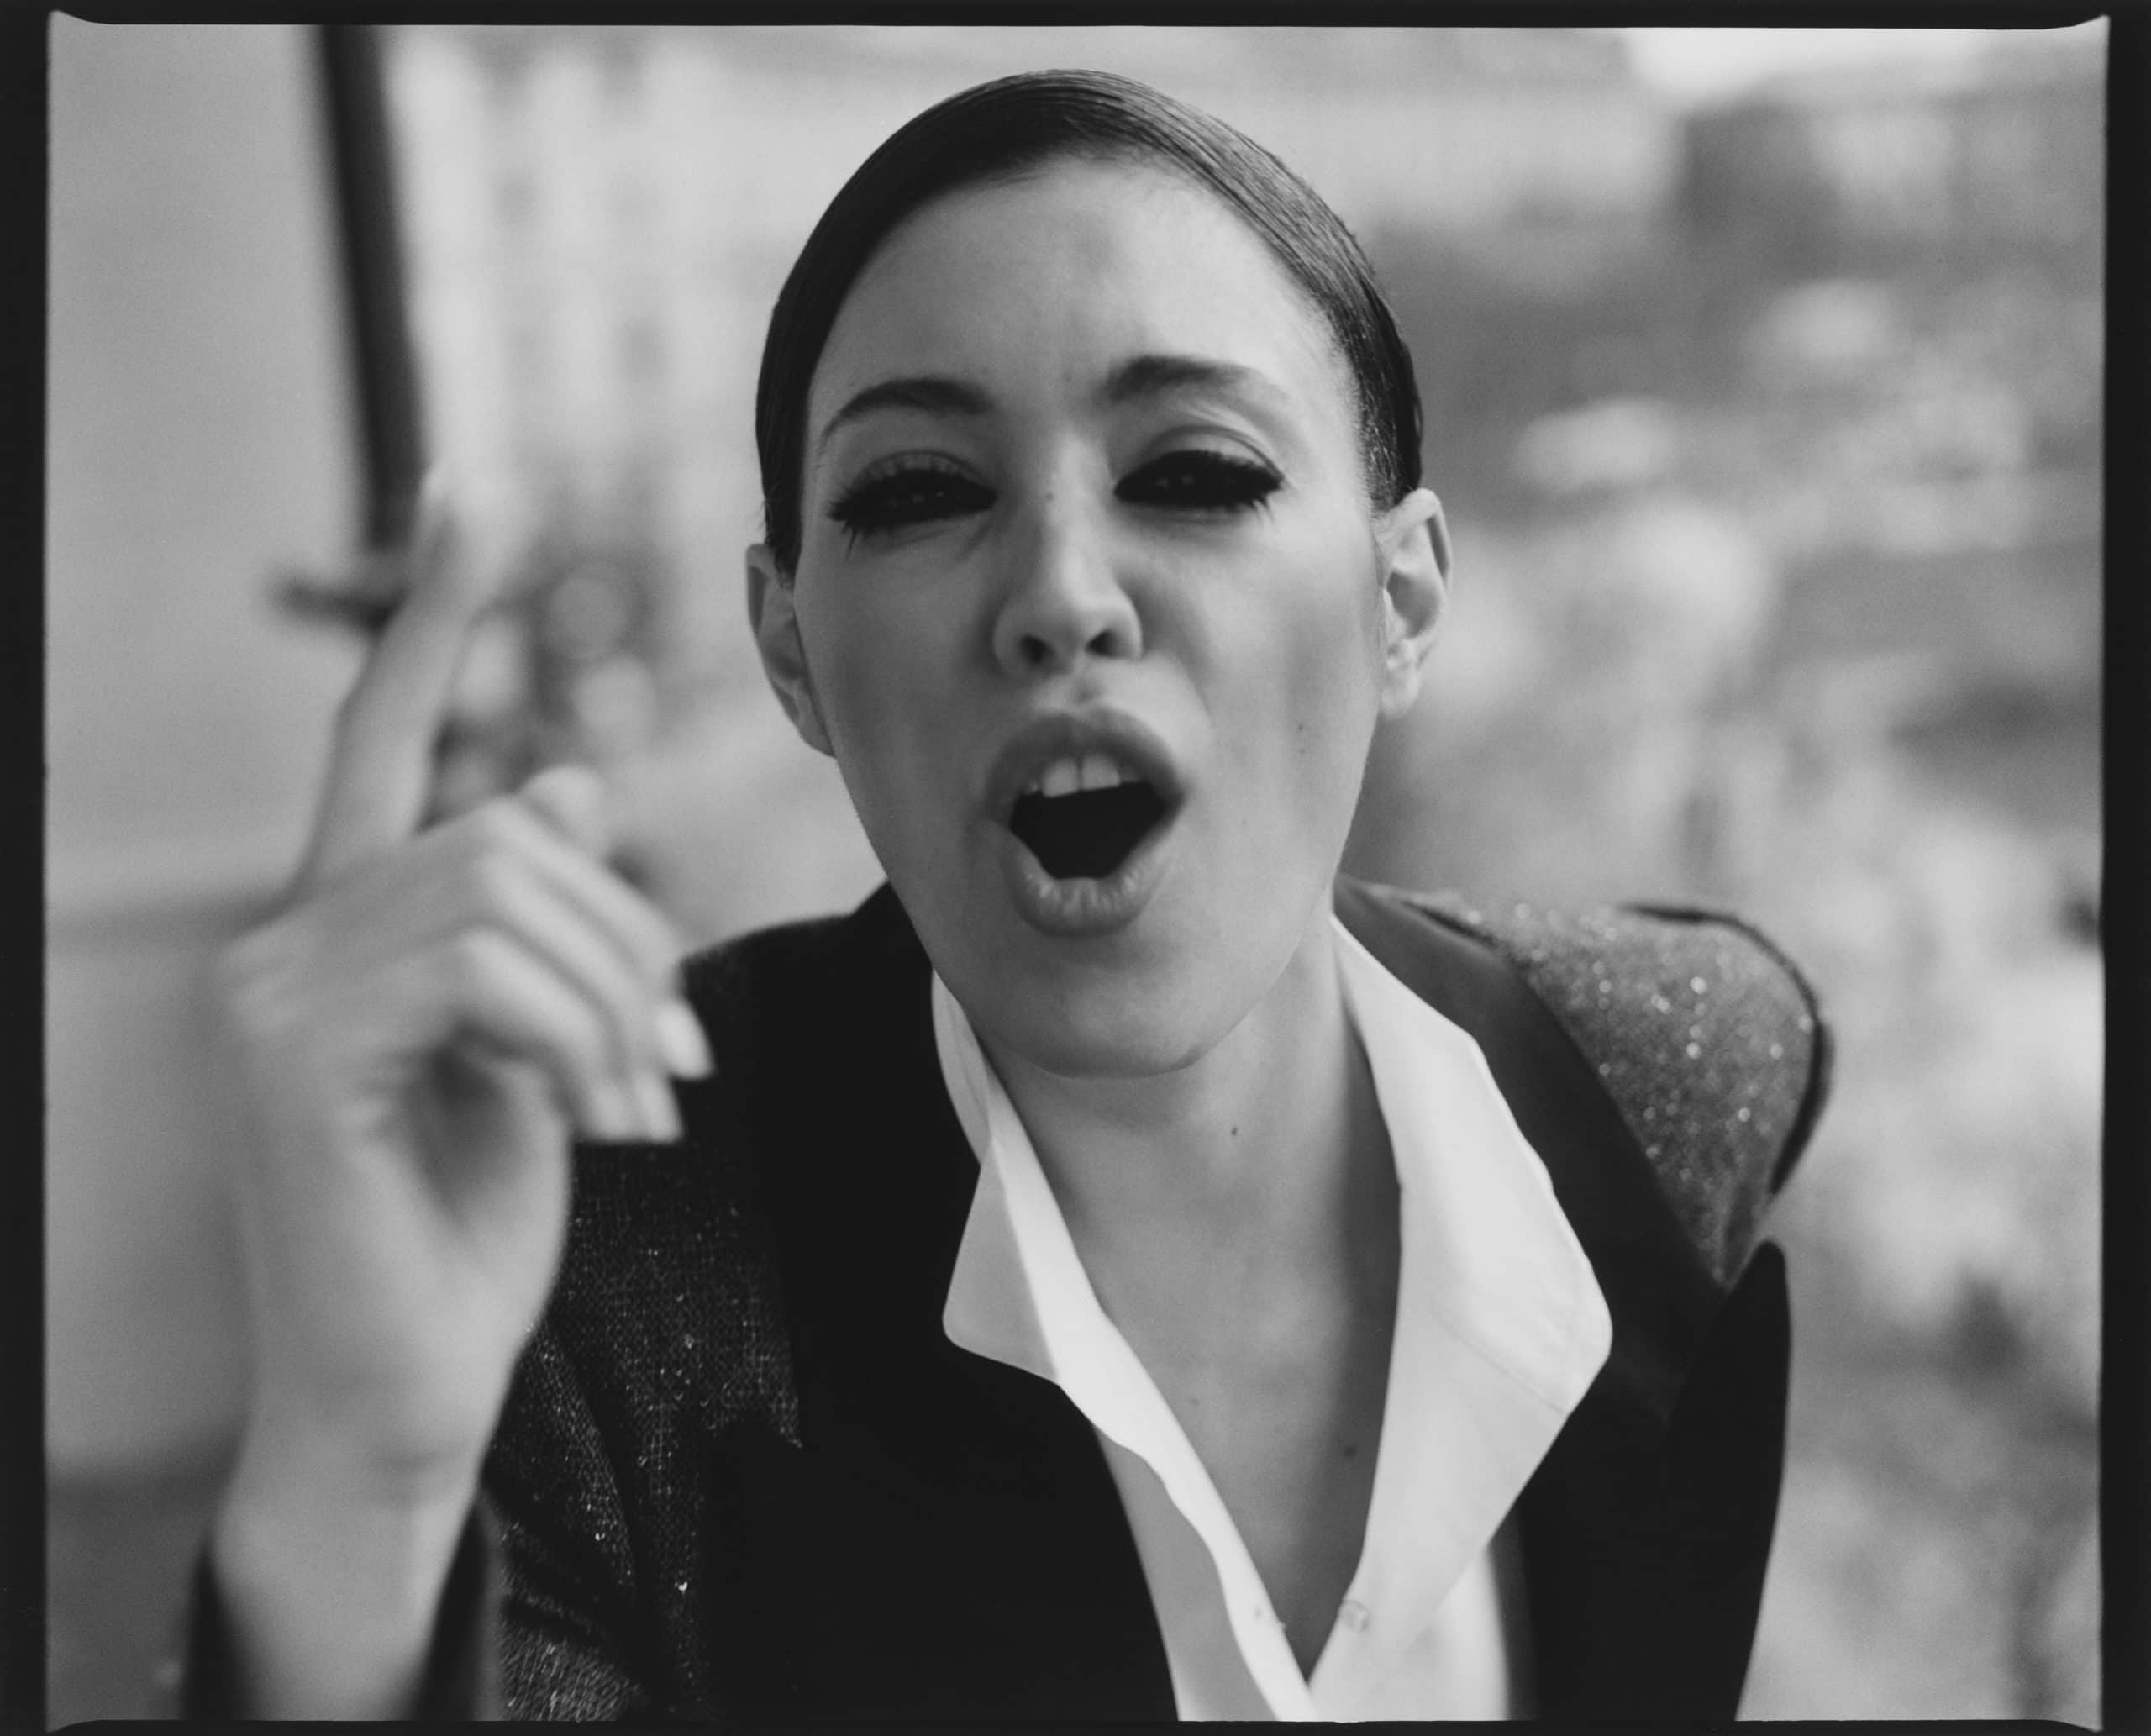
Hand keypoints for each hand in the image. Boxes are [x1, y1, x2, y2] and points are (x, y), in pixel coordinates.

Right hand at [207, 481, 710, 1712]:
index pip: (376, 733)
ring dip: (610, 1001)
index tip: (466, 492)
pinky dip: (569, 1037)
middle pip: (504, 832)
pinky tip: (591, 1121)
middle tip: (668, 1063)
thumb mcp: (535, 1053)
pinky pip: (477, 968)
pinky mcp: (287, 1053)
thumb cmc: (467, 1229)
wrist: (407, 1391)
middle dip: (627, 942)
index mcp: (344, 928)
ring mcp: (267, 992)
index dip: (434, 616)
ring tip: (636, 1105)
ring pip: (503, 891)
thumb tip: (565, 782)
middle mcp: (283, 938)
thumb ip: (536, 926)